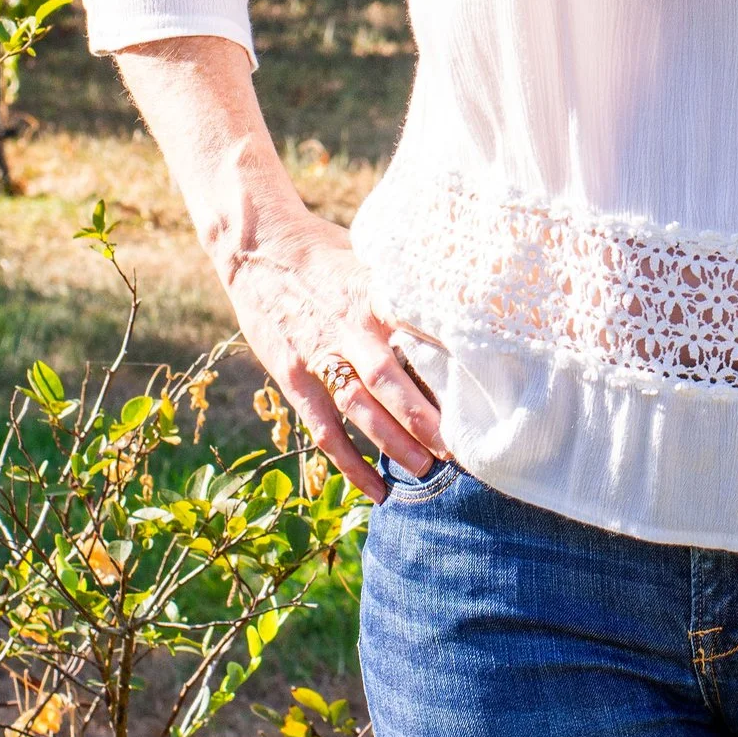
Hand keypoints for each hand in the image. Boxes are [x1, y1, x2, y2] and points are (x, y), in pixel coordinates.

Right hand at [112, 35, 451, 505]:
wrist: (261, 248)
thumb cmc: (328, 255)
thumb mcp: (372, 263)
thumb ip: (405, 295)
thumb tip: (457, 311)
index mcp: (372, 301)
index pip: (414, 345)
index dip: (443, 376)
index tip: (476, 401)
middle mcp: (346, 333)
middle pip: (389, 386)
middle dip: (425, 422)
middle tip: (461, 451)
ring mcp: (317, 358)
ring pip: (359, 413)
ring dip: (393, 446)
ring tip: (426, 472)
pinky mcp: (292, 378)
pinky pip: (323, 429)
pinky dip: (349, 462)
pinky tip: (375, 488)